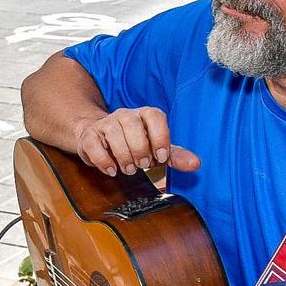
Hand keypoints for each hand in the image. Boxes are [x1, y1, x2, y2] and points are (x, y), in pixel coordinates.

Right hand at [74, 107, 201, 176]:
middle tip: (142, 165)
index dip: (160, 137)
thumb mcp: (156, 149)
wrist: (101, 139)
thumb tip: (195, 164)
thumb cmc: (133, 144)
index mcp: (145, 115)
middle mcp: (125, 115)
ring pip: (112, 132)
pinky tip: (111, 170)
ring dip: (122, 155)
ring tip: (128, 169)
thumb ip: (175, 156)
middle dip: (139, 148)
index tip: (161, 158)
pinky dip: (103, 159)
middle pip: (132, 123)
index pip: (154, 116)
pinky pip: (93, 144)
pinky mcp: (89, 136)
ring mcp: (105, 124)